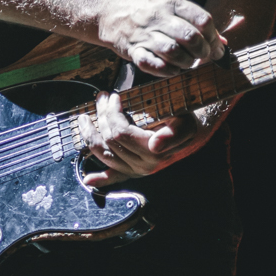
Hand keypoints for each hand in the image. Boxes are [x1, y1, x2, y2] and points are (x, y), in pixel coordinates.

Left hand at [80, 92, 217, 186]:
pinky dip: (100, 179)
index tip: (114, 96)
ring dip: (90, 135)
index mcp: (153, 152)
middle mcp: (143, 165)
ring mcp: (135, 170)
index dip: (112, 113)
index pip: (121, 132)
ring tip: (85, 118)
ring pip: (103, 153)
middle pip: (110, 139)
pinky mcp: (131, 172)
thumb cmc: (183, 122)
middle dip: (101, 115)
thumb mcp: (183, 123)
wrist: (190, 134)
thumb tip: (156, 145)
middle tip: (102, 97)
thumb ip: (173, 134)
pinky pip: (113, 177)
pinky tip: (88, 179)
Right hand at [96, 0, 224, 76]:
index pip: (202, 20)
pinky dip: (167, 71)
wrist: (109, 12)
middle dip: (203, 52)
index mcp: (171, 3)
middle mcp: (158, 17)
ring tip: (188, 63)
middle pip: (190, 37)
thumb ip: (195, 22)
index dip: (214, 37)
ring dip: (187, 62)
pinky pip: (153, 65)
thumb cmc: (146, 10)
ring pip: (174, 52)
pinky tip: (173, 69)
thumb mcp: (170, 6)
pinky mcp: (133, 51)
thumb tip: (221, 42)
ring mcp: (144, 34)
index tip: (216, 47)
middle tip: (204, 57)